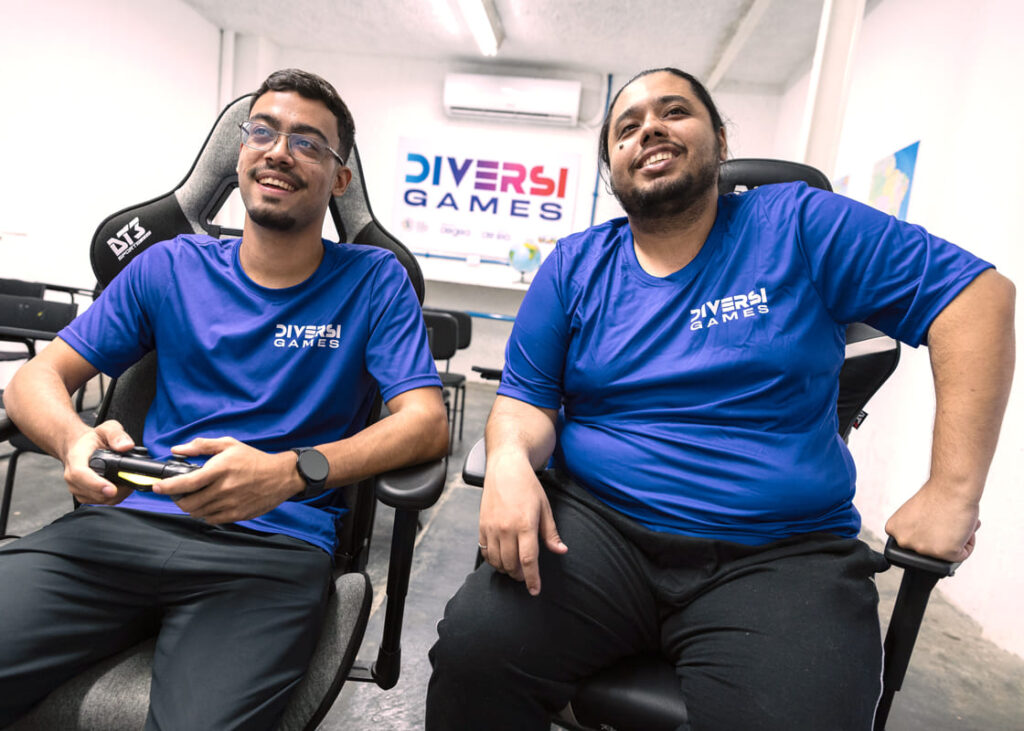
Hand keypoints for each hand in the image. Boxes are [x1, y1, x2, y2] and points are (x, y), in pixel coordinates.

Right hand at [63, 420, 136, 504]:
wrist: (81, 447)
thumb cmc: (93, 439)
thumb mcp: (107, 428)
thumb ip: (116, 434)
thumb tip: (126, 446)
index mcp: (76, 459)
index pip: (80, 474)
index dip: (96, 484)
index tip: (112, 489)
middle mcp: (73, 476)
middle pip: (91, 492)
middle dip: (114, 491)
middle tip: (130, 483)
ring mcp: (77, 488)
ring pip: (98, 499)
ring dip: (116, 495)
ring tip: (127, 482)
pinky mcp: (84, 495)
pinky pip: (100, 502)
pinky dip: (114, 497)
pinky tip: (122, 487)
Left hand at [153, 437, 301, 523]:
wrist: (281, 476)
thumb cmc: (254, 459)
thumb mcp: (229, 444)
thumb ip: (202, 445)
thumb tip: (177, 450)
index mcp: (219, 470)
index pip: (185, 483)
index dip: (167, 487)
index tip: (157, 487)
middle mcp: (223, 489)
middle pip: (188, 503)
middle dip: (178, 499)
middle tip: (179, 493)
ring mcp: (230, 504)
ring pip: (198, 513)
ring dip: (191, 507)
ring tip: (195, 498)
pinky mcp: (237, 514)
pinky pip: (212, 520)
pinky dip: (205, 514)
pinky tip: (210, 504)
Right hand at [478, 454, 566, 595]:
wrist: (505, 467)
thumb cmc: (527, 486)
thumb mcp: (545, 508)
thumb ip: (551, 533)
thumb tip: (560, 551)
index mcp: (525, 525)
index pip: (528, 560)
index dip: (532, 579)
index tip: (535, 590)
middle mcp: (506, 528)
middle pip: (511, 564)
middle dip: (519, 576)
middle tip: (526, 577)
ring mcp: (492, 527)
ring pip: (496, 561)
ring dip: (506, 569)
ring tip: (514, 568)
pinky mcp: (482, 525)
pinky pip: (485, 551)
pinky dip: (493, 560)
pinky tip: (500, 559)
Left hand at [885, 480, 980, 562]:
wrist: (952, 486)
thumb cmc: (938, 494)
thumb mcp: (913, 515)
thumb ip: (915, 529)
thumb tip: (927, 541)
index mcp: (894, 530)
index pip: (914, 541)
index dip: (928, 530)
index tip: (932, 519)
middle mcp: (904, 541)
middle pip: (929, 549)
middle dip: (942, 536)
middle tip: (946, 519)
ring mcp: (923, 549)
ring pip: (946, 553)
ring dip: (955, 539)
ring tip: (954, 521)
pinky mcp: (944, 553)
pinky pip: (962, 554)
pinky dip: (968, 542)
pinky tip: (964, 527)